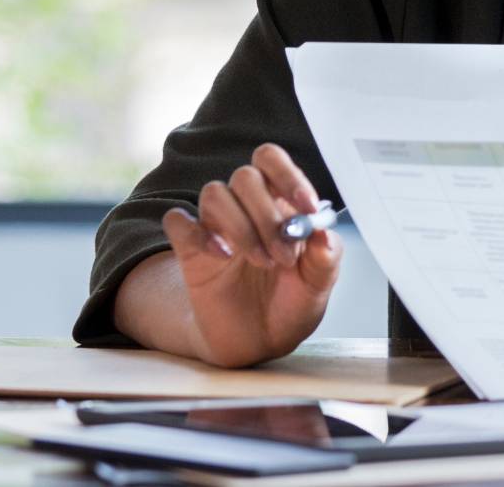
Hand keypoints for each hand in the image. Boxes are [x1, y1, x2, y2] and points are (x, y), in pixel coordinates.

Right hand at [159, 142, 342, 367]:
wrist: (260, 342)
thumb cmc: (292, 302)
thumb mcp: (320, 283)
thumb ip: (326, 255)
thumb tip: (323, 229)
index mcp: (280, 201)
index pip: (272, 160)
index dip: (289, 175)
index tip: (306, 208)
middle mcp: (246, 207)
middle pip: (245, 176)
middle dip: (268, 214)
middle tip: (284, 255)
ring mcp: (217, 227)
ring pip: (214, 193)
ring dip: (240, 226)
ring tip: (261, 261)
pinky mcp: (190, 251)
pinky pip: (177, 221)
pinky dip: (198, 233)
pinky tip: (222, 256)